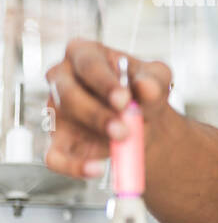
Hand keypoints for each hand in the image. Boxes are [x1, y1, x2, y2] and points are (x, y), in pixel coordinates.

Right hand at [44, 39, 172, 178]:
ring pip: (63, 122)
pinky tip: (97, 169)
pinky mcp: (57, 140)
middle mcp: (62, 78)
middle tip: (124, 130)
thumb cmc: (145, 90)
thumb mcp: (157, 79)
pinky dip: (74, 166)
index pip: (88, 64)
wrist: (144, 119)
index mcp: (83, 53)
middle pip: (68, 94)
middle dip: (97, 114)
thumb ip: (154, 82)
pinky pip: (55, 157)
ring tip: (123, 143)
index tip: (124, 100)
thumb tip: (146, 88)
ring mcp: (56, 110)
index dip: (105, 83)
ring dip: (94, 136)